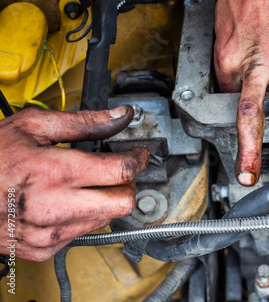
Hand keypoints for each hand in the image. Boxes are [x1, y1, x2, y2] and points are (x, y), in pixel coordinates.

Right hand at [0, 106, 148, 261]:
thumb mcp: (33, 126)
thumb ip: (83, 122)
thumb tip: (119, 116)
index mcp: (54, 171)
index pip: (121, 172)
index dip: (138, 160)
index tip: (138, 155)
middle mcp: (54, 207)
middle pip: (123, 202)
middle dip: (127, 184)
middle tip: (117, 172)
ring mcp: (49, 233)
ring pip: (106, 219)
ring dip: (104, 200)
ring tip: (83, 184)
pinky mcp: (42, 249)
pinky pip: (82, 233)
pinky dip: (83, 216)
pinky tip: (65, 202)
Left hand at [214, 0, 268, 185]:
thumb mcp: (222, 25)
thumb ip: (229, 61)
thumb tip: (236, 86)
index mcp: (231, 57)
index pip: (229, 100)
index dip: (232, 120)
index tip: (235, 143)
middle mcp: (259, 63)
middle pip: (254, 115)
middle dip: (253, 150)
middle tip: (252, 177)